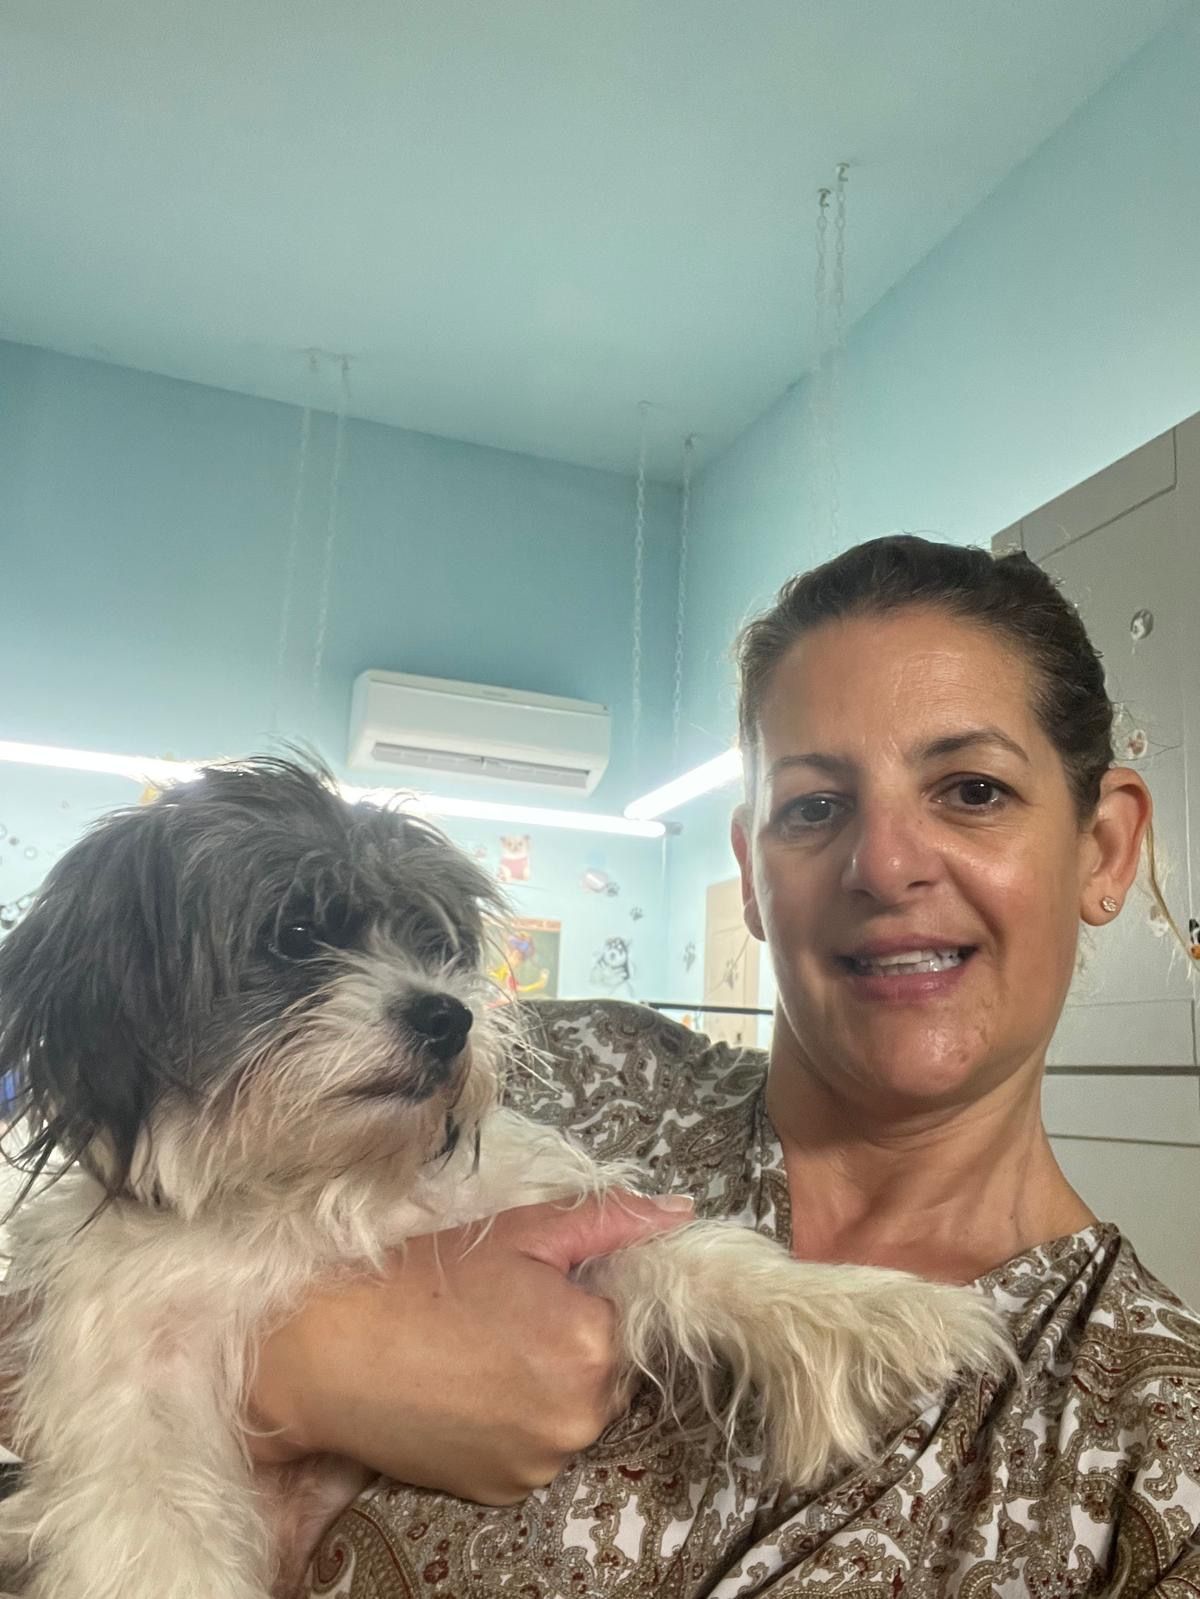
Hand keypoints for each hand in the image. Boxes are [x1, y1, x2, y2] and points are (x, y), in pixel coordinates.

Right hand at [247, 1191, 693, 1504]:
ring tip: (478, 1353)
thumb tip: (680, 1214)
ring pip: (571, 1412)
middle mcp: (579, 1416)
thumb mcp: (522, 1231)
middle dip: (569, 1343)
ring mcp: (542, 1463)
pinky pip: (535, 1450)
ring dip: (544, 1387)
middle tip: (502, 1314)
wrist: (329, 1351)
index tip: (535, 1287)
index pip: (626, 1317)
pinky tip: (467, 1392)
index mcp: (592, 1343)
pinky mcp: (505, 1493)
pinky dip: (514, 1425)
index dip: (584, 1297)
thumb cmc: (422, 1281)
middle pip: (605, 1371)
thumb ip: (610, 1219)